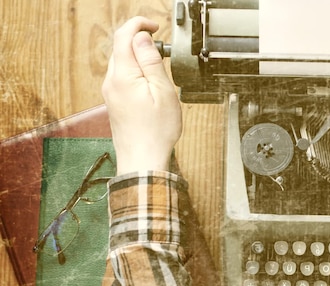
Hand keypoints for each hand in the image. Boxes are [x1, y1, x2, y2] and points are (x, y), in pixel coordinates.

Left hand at [101, 17, 181, 174]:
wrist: (143, 159)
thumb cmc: (156, 132)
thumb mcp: (163, 92)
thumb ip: (151, 62)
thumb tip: (143, 39)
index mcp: (123, 76)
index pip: (124, 35)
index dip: (139, 24)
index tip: (155, 27)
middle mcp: (111, 82)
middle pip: (120, 47)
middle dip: (140, 39)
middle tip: (161, 49)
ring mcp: (110, 92)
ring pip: (121, 61)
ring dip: (138, 56)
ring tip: (158, 67)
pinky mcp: (114, 101)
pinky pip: (122, 76)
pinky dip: (135, 70)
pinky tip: (149, 82)